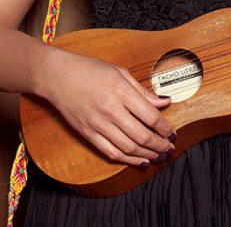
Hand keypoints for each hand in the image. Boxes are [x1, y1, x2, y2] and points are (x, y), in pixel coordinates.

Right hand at [43, 49, 174, 165]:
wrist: (58, 77)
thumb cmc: (90, 70)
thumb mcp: (120, 72)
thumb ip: (142, 90)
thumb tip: (164, 102)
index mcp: (121, 91)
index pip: (150, 116)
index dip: (165, 128)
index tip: (172, 133)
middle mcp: (110, 110)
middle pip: (141, 135)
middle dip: (159, 145)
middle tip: (169, 149)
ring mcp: (98, 124)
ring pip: (127, 147)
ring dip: (146, 154)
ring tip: (159, 156)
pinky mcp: (88, 134)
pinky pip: (110, 152)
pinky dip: (127, 159)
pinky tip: (139, 160)